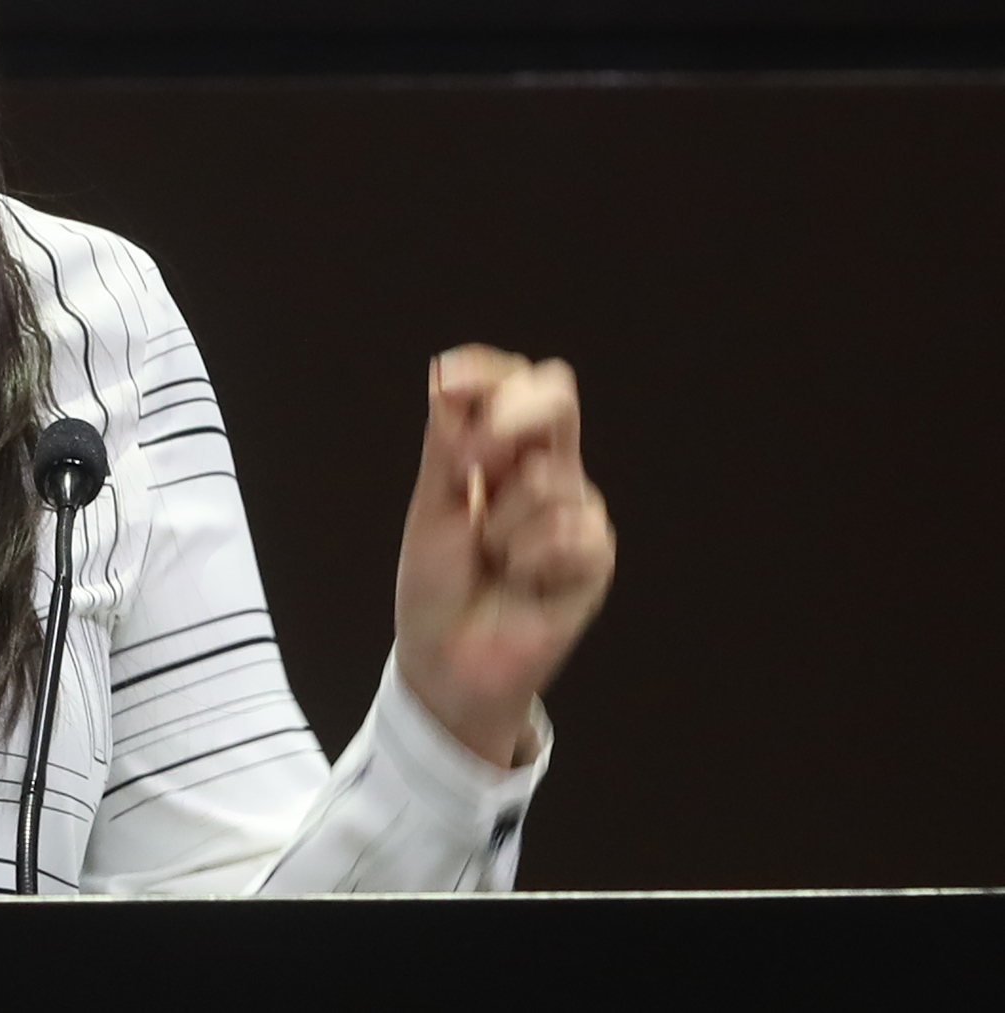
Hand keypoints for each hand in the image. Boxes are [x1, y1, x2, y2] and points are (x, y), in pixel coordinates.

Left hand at [394, 346, 615, 767]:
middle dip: (509, 419)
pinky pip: (570, 532)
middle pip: (556, 398)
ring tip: (492, 558)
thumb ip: (446, 445)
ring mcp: (574, 509)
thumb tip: (445, 377)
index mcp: (500, 449)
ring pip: (549, 477)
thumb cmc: (436, 581)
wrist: (448, 657)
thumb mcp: (433, 506)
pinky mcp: (596, 555)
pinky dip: (531, 559)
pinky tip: (521, 581)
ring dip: (502, 524)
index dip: (487, 371)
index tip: (447, 380)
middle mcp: (544, 468)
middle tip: (471, 463)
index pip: (513, 384)